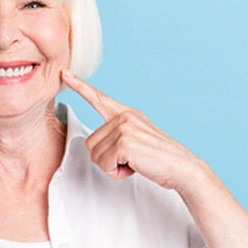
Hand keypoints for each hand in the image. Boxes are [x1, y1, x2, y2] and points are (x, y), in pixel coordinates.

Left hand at [61, 69, 203, 189]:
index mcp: (127, 114)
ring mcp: (124, 128)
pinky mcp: (124, 143)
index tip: (64, 74)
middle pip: (90, 143)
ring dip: (112, 166)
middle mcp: (124, 117)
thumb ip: (117, 134)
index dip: (80, 86)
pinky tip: (134, 167)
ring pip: (95, 155)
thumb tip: (95, 145)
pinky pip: (104, 164)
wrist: (183, 168)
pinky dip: (116, 173)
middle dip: (106, 158)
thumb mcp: (138, 139)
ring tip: (134, 163)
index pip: (99, 98)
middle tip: (130, 159)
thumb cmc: (159, 159)